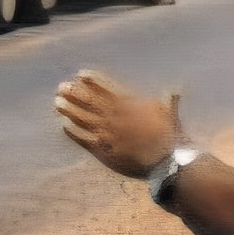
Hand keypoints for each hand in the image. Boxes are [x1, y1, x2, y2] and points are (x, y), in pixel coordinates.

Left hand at [56, 71, 185, 178]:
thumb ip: (168, 100)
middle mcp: (113, 116)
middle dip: (74, 92)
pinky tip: (63, 125)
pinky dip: (72, 131)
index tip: (80, 74)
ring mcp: (106, 132)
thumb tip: (175, 90)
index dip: (92, 80)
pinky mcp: (103, 149)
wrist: (165, 160)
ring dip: (69, 109)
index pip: (105, 88)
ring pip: (82, 117)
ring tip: (57, 102)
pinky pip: (82, 138)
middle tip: (62, 86)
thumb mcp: (169, 113)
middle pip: (89, 101)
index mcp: (128, 104)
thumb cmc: (168, 135)